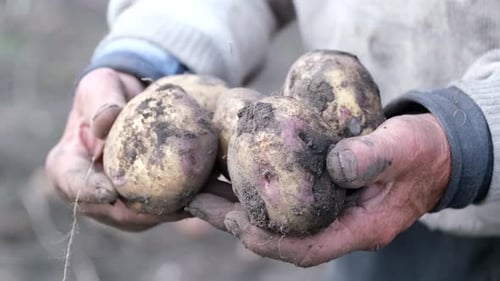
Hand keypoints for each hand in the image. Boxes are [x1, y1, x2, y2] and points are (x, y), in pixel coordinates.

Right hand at [46, 68, 187, 230]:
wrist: (134, 101)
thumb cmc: (112, 92)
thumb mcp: (101, 85)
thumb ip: (100, 101)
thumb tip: (105, 121)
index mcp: (68, 165)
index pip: (71, 184)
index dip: (88, 192)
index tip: (109, 192)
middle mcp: (91, 191)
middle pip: (112, 211)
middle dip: (142, 211)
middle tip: (169, 203)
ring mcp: (117, 203)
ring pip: (142, 218)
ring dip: (169, 212)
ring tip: (195, 201)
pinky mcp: (144, 205)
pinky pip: (163, 211)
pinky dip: (183, 204)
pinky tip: (205, 195)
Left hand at [186, 113, 450, 265]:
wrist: (433, 149)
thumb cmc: (422, 151)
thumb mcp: (403, 149)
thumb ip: (371, 157)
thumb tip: (332, 165)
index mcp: (359, 227)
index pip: (305, 248)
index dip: (268, 240)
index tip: (232, 222)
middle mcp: (338, 224)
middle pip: (278, 232)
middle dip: (234, 220)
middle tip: (195, 200)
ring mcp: (328, 208)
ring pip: (275, 214)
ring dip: (236, 202)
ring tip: (200, 186)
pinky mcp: (322, 189)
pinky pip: (282, 195)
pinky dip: (255, 184)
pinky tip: (232, 168)